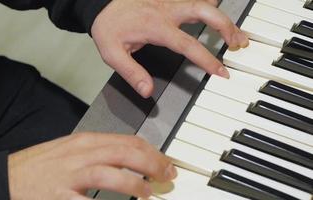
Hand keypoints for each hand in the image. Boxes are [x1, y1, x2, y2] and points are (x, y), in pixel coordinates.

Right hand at [8, 133, 175, 199]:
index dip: (152, 152)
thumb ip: (100, 151)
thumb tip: (128, 156)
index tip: (164, 162)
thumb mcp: (72, 150)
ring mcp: (69, 175)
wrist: (5, 178)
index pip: (127, 140)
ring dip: (134, 183)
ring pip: (110, 173)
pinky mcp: (59, 197)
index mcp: (85, 141)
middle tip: (166, 175)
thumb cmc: (40, 166)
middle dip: (152, 163)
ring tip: (147, 193)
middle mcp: (80, 154)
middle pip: (124, 153)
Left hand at [91, 0, 248, 97]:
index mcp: (157, 27)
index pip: (189, 45)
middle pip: (206, 12)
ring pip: (204, 2)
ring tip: (236, 33)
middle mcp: (168, 11)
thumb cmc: (109, 27)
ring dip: (223, 17)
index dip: (207, 59)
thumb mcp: (113, 53)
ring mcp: (170, 1)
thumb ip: (131, 72)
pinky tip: (216, 13)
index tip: (220, 72)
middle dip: (227, 27)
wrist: (101, 4)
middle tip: (238, 44)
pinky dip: (209, 4)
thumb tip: (147, 90)